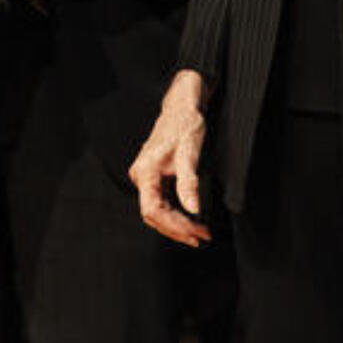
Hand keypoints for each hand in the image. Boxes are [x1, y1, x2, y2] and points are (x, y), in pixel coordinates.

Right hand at [129, 70, 211, 247]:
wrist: (181, 105)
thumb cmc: (185, 124)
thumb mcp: (190, 152)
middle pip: (154, 214)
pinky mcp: (153, 176)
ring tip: (199, 232)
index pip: (153, 210)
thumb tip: (194, 209)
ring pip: (157, 210)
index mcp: (146, 171)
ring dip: (177, 223)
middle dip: (177, 228)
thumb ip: (189, 182)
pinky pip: (161, 201)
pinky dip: (175, 213)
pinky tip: (189, 219)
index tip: (193, 234)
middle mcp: (141, 175)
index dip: (173, 226)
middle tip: (201, 237)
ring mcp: (146, 177)